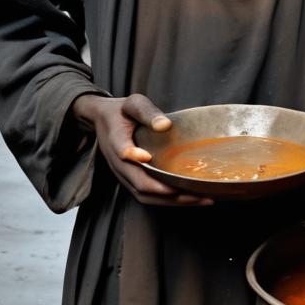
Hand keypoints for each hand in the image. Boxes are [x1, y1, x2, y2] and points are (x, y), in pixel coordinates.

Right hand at [72, 93, 212, 206]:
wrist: (103, 121)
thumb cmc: (122, 111)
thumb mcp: (133, 104)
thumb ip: (147, 112)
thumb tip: (165, 125)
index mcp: (116, 140)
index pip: (123, 153)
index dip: (135, 157)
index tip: (148, 156)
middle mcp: (119, 164)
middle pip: (141, 184)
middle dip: (169, 191)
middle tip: (198, 193)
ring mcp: (124, 176)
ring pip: (145, 196)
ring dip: (172, 201)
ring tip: (201, 199)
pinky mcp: (130, 181)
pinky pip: (147, 196)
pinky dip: (168, 200)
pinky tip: (189, 197)